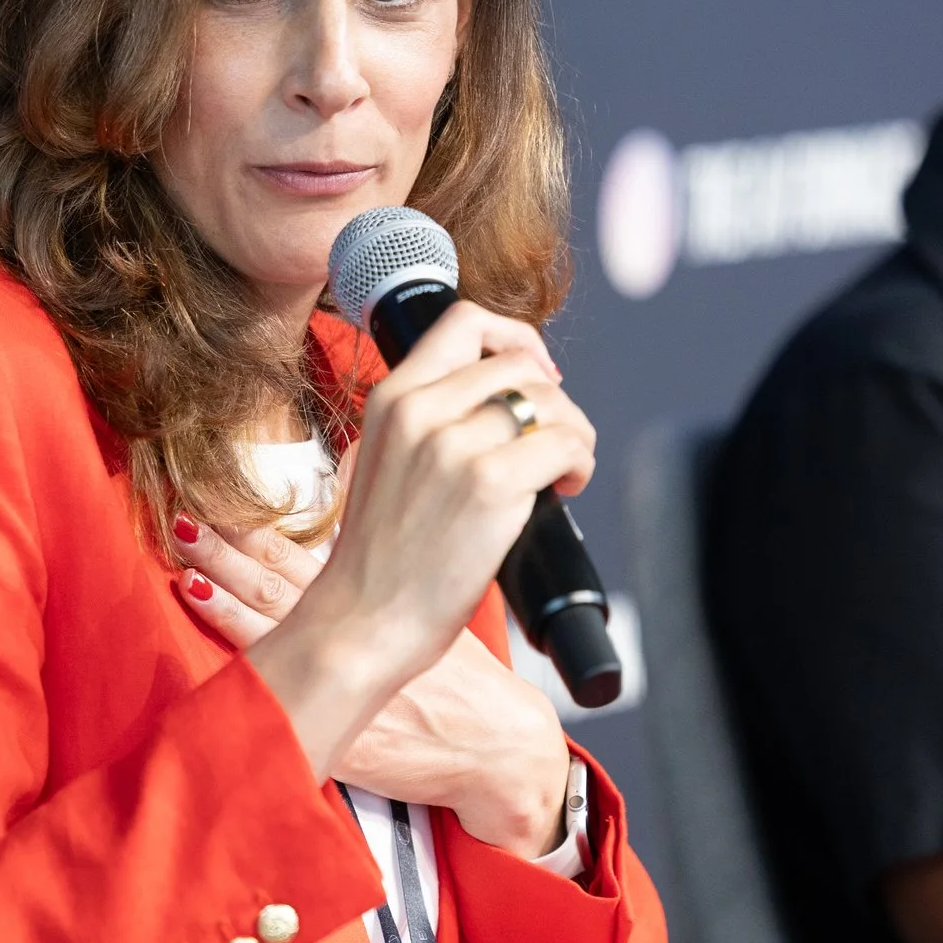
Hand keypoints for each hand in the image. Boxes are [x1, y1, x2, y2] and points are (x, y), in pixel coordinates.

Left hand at [175, 509, 570, 855]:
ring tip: (188, 576)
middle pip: (275, 588)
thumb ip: (400, 575)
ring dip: (228, 604)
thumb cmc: (472, 685)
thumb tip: (359, 532)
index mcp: (373, 604)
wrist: (499, 748)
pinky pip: (281, 708)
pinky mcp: (336, 738)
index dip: (255, 534)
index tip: (219, 506)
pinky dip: (246, 684)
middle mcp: (350, 639)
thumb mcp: (443, 611)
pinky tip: (219, 672)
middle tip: (186, 525)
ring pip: (272, 637)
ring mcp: (339, 688)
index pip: (299, 560)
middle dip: (228, 557)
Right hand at [230, 300, 595, 790]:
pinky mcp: (491, 485)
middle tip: (556, 442)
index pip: (464, 322)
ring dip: (573, 432)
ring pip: (551, 400)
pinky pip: (566, 444)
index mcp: (391, 398)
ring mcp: (455, 445)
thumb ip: (429, 422)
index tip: (535, 374)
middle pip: (521, 363)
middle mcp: (421, 410)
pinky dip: (580, 462)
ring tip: (563, 470)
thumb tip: (505, 404)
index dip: (515, 338)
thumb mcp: (385, 462)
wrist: (363, 620)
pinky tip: (566, 489)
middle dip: (554, 399)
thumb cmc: (380, 559)